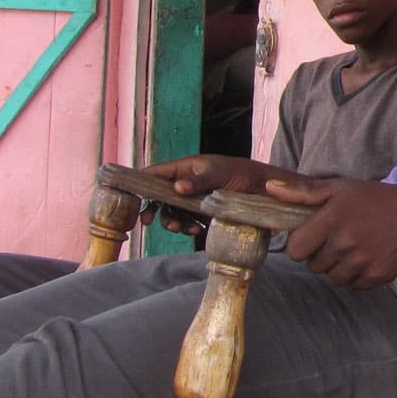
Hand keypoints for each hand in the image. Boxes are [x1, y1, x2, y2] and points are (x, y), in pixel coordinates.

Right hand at [140, 154, 274, 234]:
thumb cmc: (244, 175)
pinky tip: (196, 230)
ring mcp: (195, 199)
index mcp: (187, 167)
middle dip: (154, 209)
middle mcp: (187, 182)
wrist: (267, 192)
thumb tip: (177, 188)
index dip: (140, 183)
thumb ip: (199, 181)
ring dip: (172, 222)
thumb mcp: (221, 175)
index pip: (156, 173)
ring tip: (181, 228)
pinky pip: (187, 222)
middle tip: (148, 221)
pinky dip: (187, 227)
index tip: (129, 196)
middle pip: (159, 196)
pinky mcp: (204, 213)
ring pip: (172, 212)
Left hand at [267, 176, 396, 288]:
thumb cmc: (376, 199)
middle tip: (339, 239)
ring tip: (354, 249)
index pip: (295, 250)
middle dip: (321, 255)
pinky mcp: (376, 277)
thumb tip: (269, 188)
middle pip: (313, 266)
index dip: (302, 244)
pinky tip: (367, 257)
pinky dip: (357, 276)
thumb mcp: (340, 188)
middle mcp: (345, 243)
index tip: (314, 236)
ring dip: (338, 268)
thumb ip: (303, 192)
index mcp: (332, 219)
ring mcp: (361, 262)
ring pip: (332, 279)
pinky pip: (353, 286)